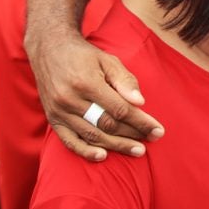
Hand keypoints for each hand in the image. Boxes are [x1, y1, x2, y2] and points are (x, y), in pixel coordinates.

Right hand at [27, 35, 163, 160]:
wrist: (50, 51)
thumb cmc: (85, 56)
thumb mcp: (108, 60)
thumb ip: (125, 80)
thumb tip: (140, 102)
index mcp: (87, 83)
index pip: (120, 109)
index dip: (141, 122)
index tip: (158, 130)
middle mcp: (70, 99)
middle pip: (107, 124)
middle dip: (133, 134)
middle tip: (152, 140)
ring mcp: (59, 111)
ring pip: (91, 135)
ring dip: (116, 145)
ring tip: (137, 151)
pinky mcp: (52, 118)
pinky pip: (69, 140)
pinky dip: (85, 151)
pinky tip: (103, 156)